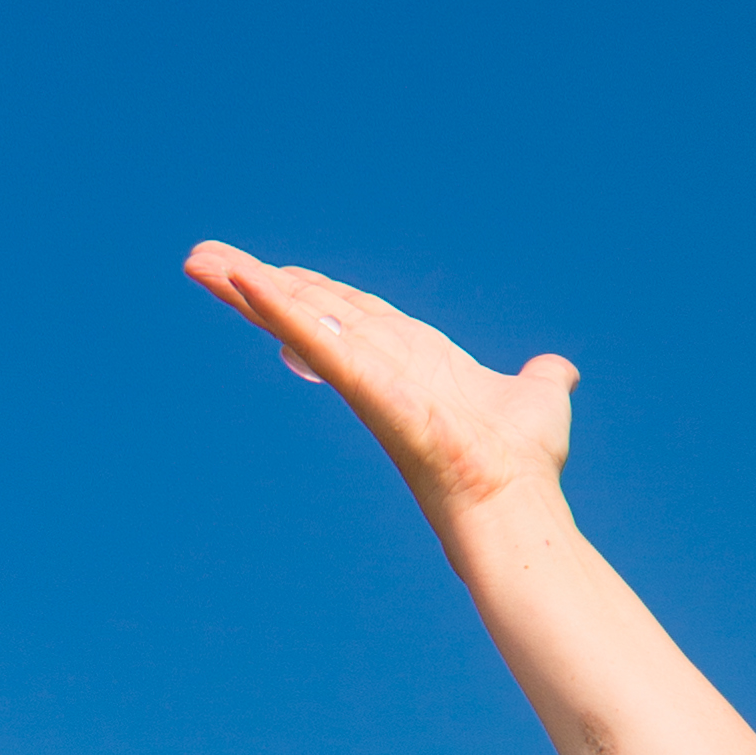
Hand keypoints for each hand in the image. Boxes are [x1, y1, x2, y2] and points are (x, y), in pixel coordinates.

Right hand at [186, 241, 575, 535]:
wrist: (516, 500)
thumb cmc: (521, 463)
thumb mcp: (537, 399)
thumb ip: (541, 380)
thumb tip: (558, 372)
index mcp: (410, 358)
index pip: (351, 313)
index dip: (313, 288)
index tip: (276, 270)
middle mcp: (379, 363)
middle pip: (311, 309)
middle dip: (258, 282)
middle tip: (203, 255)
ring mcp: (367, 375)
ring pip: (299, 318)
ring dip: (247, 286)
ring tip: (197, 258)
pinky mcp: (366, 386)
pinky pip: (315, 340)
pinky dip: (278, 310)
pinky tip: (241, 280)